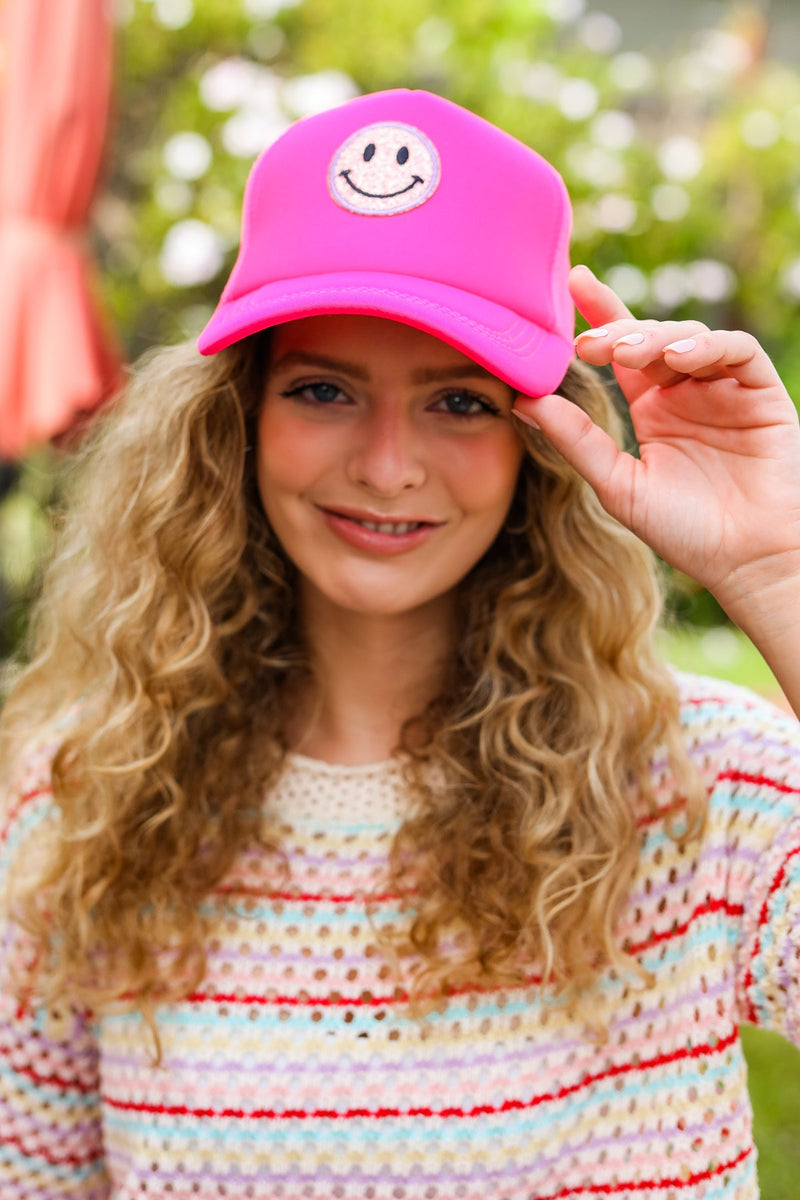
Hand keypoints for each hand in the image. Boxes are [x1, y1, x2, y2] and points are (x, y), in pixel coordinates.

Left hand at [513, 265, 799, 616]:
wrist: (746, 562)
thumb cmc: (685, 531)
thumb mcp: (618, 484)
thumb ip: (576, 441)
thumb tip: (521, 401)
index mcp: (651, 409)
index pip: (621, 352)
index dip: (600, 315)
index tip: (570, 284)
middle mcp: (686, 392)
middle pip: (650, 338)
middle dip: (618, 332)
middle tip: (588, 344)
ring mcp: (724, 389)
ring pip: (690, 337)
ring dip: (655, 338)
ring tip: (625, 353)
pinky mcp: (760, 391)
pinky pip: (737, 351)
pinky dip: (707, 346)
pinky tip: (678, 358)